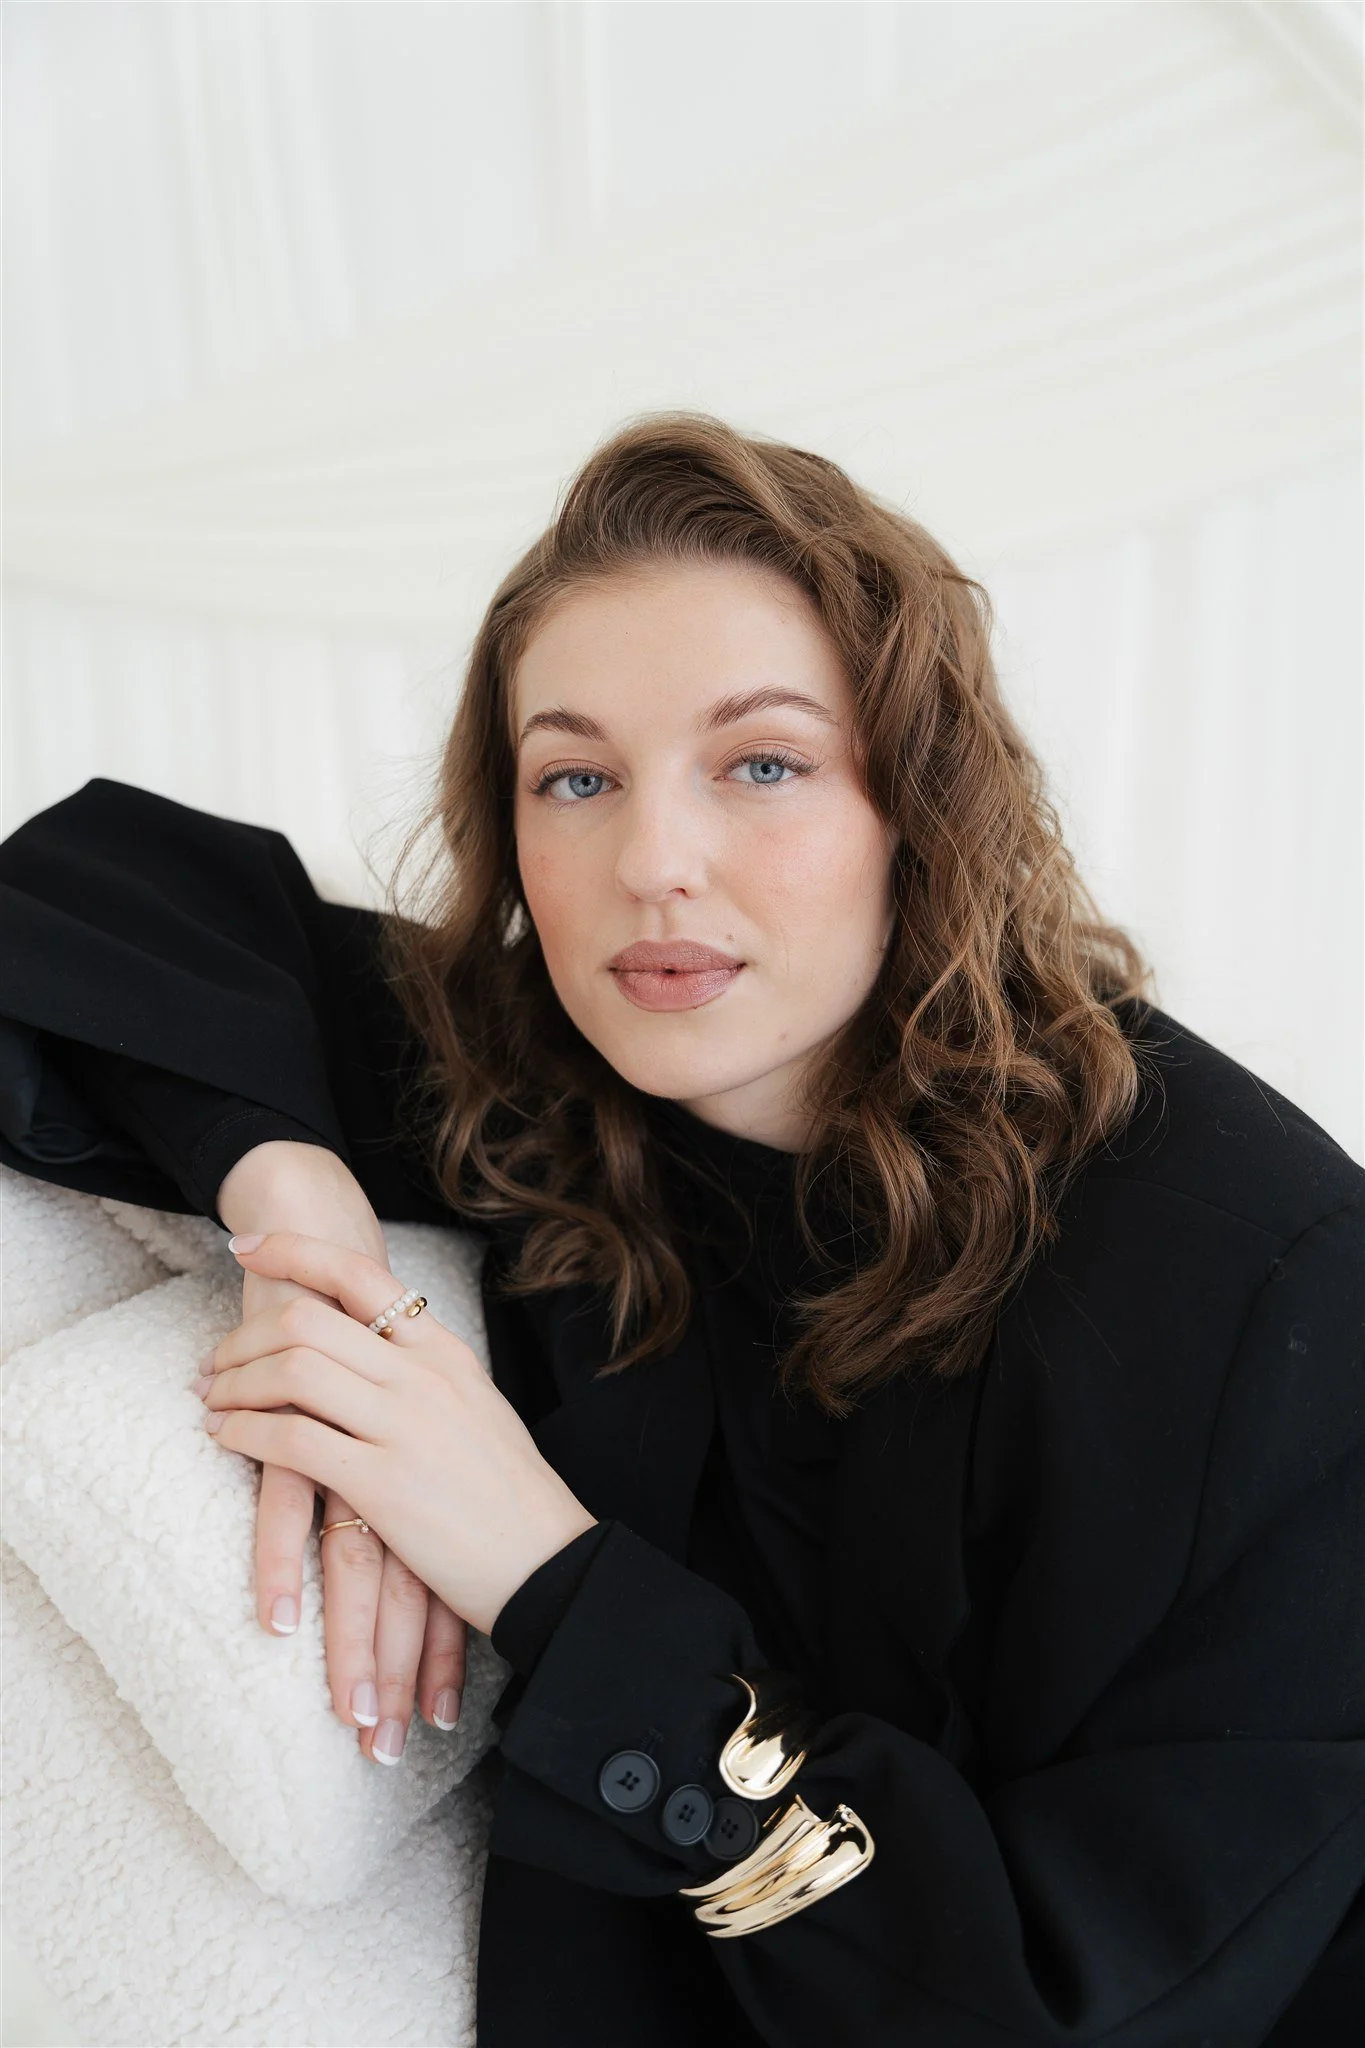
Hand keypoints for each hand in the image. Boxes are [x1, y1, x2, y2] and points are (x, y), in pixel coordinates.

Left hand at [200, 1229, 598, 1637]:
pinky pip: (292, 1440)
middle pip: (309, 1319)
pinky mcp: (382, 1485)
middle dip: (244, 1335)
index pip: (359, 1274)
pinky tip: (227, 1438)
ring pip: (292, 1372)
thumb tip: (368, 1358)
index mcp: (445, 1351)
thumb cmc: (507, 1494)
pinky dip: (245, 1432)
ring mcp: (404, 1426)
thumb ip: (423, 1378)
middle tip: (215, 1362)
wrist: (548, 1562)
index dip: (292, 1252)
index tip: (246, 1249)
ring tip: (213, 1401)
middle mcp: (423, 1376)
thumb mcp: (473, 1409)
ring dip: (235, 1383)